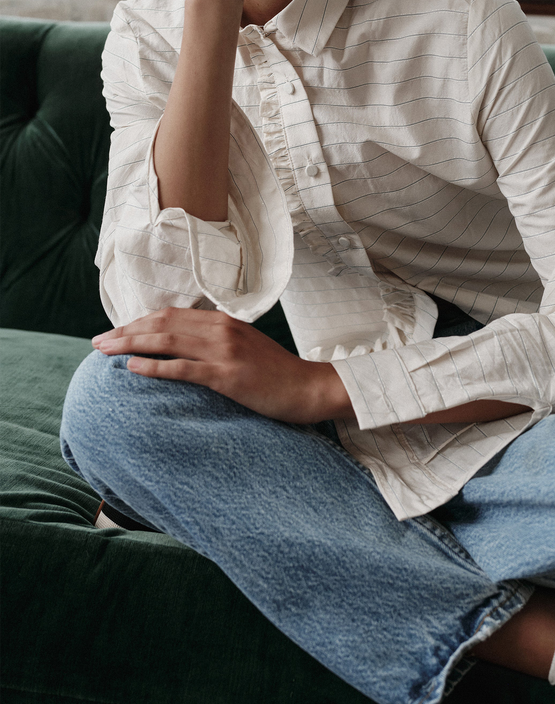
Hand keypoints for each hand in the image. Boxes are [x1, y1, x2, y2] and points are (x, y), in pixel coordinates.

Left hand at [92, 308, 351, 423]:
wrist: (308, 388)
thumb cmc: (275, 373)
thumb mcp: (244, 347)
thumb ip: (216, 341)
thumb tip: (183, 345)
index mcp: (223, 321)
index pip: (171, 315)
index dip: (139, 321)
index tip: (116, 331)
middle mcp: (220, 329)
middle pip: (163, 323)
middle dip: (126, 330)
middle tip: (98, 341)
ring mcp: (224, 350)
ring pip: (167, 341)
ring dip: (131, 344)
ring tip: (106, 351)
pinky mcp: (227, 375)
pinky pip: (183, 368)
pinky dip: (154, 365)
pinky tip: (133, 368)